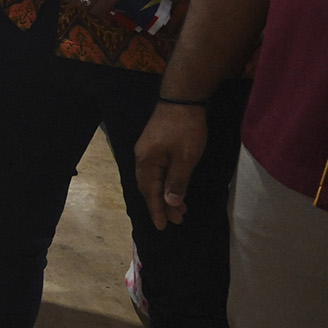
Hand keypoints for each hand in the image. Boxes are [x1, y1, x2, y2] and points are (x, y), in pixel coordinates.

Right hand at [136, 103, 208, 228]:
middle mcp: (142, 158)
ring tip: (180, 209)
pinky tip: (174, 188)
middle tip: (177, 221)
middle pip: (149, 188)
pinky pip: (156, 172)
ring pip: (153, 180)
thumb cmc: (185, 129)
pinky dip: (165, 184)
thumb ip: (177, 181)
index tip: (162, 227)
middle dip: (162, 206)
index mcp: (147, 162)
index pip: (150, 192)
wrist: (182, 99)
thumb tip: (170, 203)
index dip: (157, 210)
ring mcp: (146, 151)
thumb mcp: (185, 158)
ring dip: (165, 196)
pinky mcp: (154, 147)